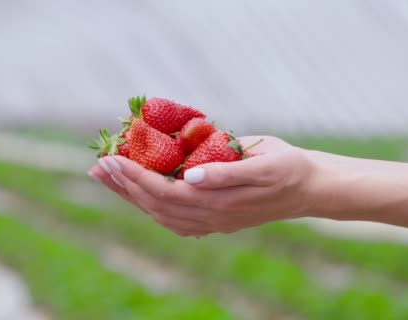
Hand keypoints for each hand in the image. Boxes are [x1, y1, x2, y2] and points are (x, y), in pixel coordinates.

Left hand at [89, 136, 315, 236]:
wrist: (309, 189)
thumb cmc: (287, 167)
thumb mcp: (263, 162)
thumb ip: (225, 172)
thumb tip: (190, 176)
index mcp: (219, 200)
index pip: (164, 191)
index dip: (134, 176)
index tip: (111, 158)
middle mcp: (210, 217)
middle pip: (155, 205)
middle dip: (124, 185)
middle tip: (98, 166)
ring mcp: (212, 222)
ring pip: (160, 213)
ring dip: (131, 196)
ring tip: (108, 178)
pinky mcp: (215, 220)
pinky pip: (173, 218)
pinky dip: (150, 206)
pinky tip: (138, 195)